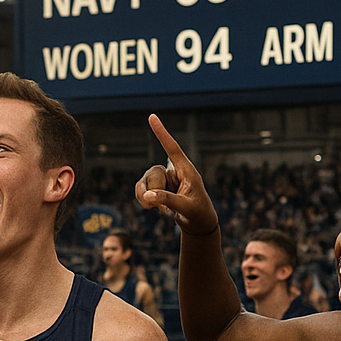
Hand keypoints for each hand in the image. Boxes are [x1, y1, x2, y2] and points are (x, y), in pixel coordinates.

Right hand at [136, 115, 218, 235]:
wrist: (198, 224)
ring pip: (145, 180)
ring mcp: (165, 179)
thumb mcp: (185, 207)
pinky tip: (154, 209)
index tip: (152, 116)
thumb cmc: (198, 213)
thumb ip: (167, 200)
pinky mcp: (158, 188)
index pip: (172, 148)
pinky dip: (144, 199)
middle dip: (154, 191)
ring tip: (154, 211)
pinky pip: (142, 189)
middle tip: (162, 209)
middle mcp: (174, 171)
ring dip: (145, 196)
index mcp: (186, 170)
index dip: (162, 133)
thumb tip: (147, 196)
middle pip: (154, 172)